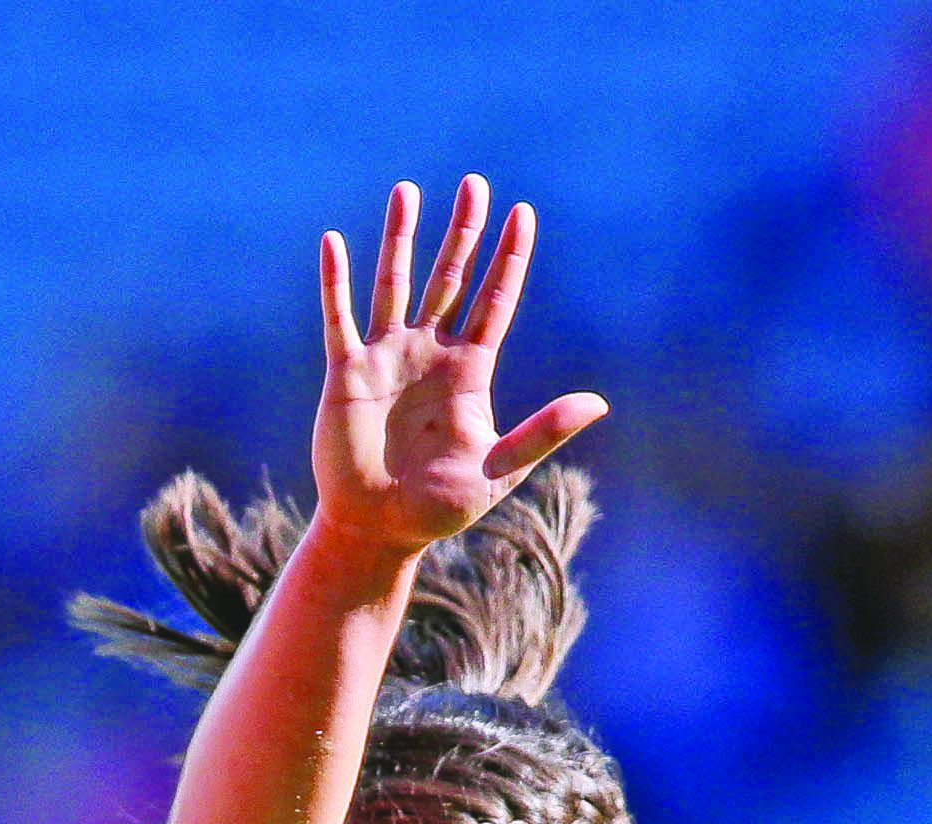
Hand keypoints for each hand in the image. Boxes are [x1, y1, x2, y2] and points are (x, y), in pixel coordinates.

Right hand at [312, 176, 606, 556]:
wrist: (378, 531)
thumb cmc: (440, 509)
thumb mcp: (499, 470)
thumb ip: (542, 432)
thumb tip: (598, 404)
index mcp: (469, 372)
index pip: (494, 301)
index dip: (509, 258)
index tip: (522, 213)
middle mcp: (429, 354)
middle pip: (451, 278)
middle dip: (464, 232)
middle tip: (475, 184)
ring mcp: (387, 359)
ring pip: (396, 284)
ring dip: (401, 238)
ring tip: (408, 190)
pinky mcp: (346, 374)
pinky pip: (340, 318)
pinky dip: (336, 282)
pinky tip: (333, 241)